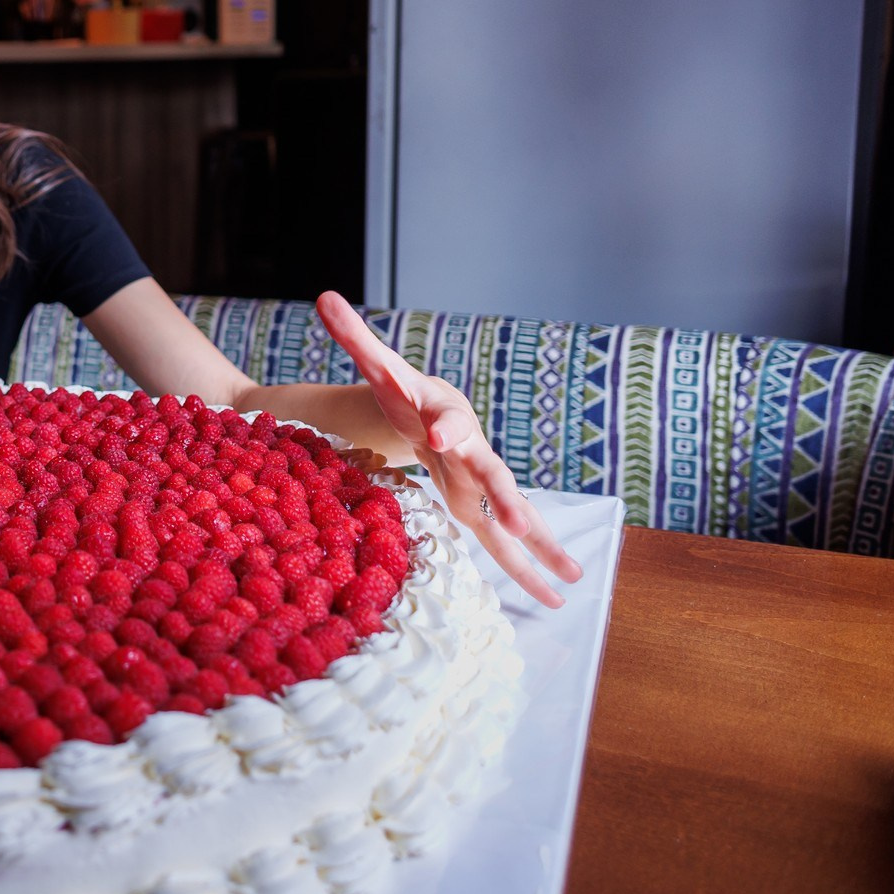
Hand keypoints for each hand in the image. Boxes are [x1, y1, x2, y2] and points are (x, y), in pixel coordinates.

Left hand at [316, 292, 582, 608]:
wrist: (429, 407)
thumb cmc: (402, 387)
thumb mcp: (377, 365)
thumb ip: (353, 335)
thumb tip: (323, 296)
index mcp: (445, 412)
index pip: (448, 418)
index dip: (446, 427)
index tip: (439, 438)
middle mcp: (472, 448)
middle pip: (491, 472)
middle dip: (506, 497)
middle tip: (520, 523)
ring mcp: (479, 480)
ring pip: (511, 512)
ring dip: (537, 543)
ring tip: (570, 576)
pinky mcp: (475, 506)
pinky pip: (502, 540)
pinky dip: (527, 567)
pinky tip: (556, 596)